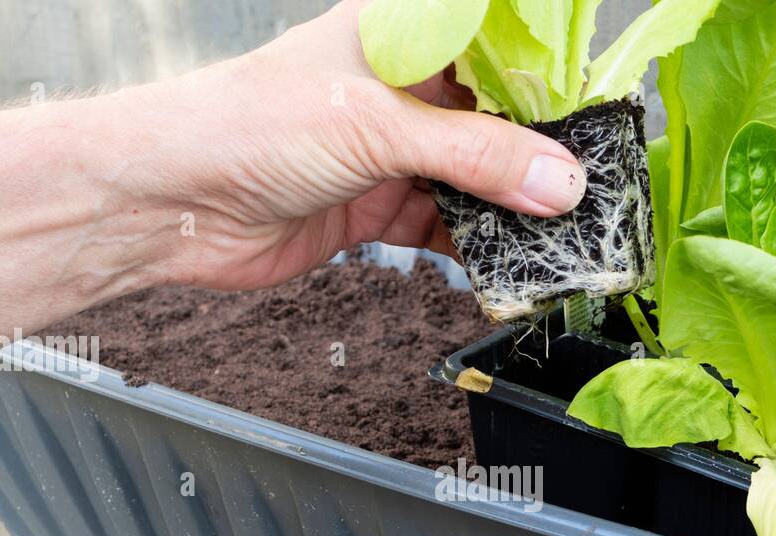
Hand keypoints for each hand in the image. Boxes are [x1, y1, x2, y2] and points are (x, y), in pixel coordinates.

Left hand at [131, 0, 587, 289]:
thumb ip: (476, 157)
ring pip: (477, 178)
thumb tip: (560, 182)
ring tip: (565, 234)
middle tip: (597, 185)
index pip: (498, 41)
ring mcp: (392, 150)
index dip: (551, 73)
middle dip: (542, 153)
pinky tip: (511, 263)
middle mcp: (403, 88)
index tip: (603, 109)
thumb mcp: (378, 127)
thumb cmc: (249, 125)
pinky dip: (479, 248)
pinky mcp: (379, 207)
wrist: (173, 204)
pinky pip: (448, 227)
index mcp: (403, 32)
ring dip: (514, 209)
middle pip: (496, 116)